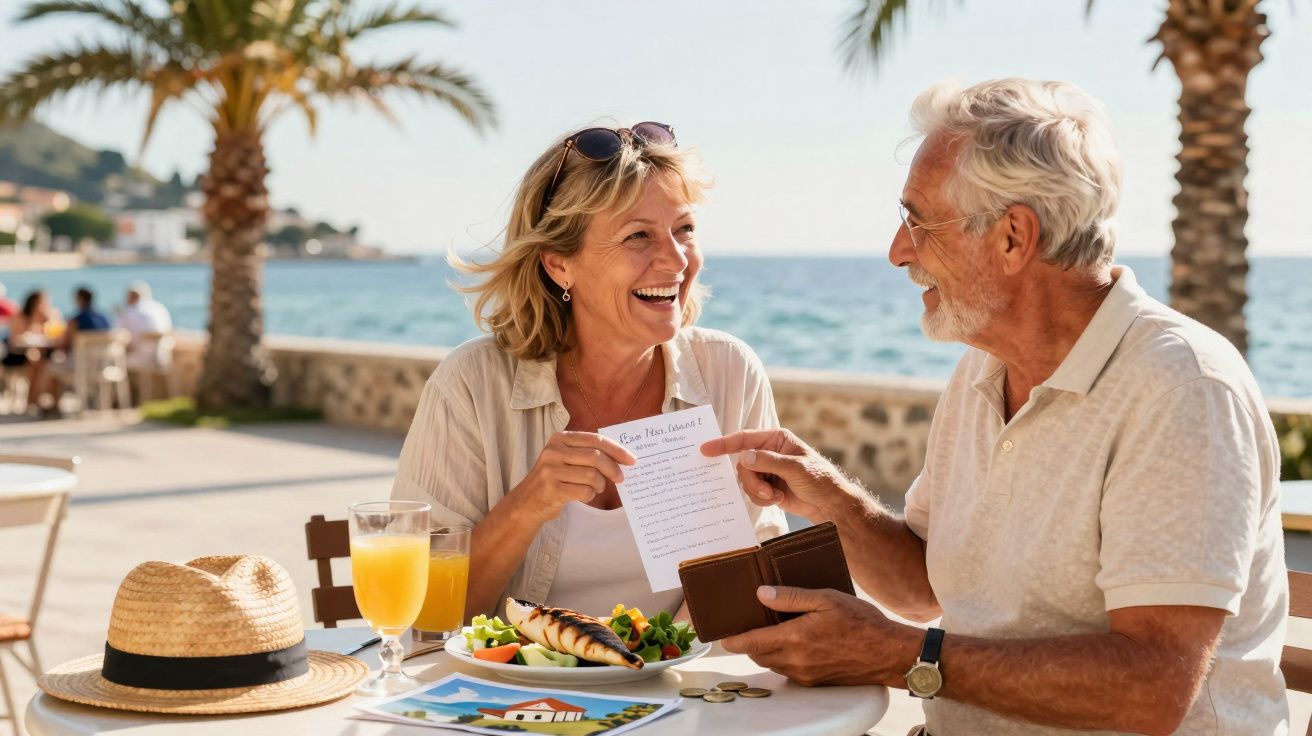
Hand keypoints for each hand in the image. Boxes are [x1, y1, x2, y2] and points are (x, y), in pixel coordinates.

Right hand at [514, 431, 635, 522]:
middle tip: (620, 478)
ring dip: (600, 485)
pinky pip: (584, 491)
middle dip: (613, 469)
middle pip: (595, 457)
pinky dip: (590, 495)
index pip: (595, 440)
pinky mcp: (552, 489)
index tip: (631, 460)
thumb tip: (622, 458)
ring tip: (596, 488)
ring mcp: (551, 470)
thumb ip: (588, 454)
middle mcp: (554, 451)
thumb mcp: (565, 458)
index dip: (617, 450)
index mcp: (560, 439)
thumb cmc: (554, 479)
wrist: (527, 502)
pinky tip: (584, 494)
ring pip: (592, 476)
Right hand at [700, 428, 854, 521]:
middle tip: (767, 492)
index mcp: (776, 439)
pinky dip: (762, 499)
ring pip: (745, 480)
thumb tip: (744, 457)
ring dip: (758, 492)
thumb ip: (769, 462)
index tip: (705, 449)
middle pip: (742, 464)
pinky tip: (777, 500)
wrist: (829, 504)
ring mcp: (767, 470)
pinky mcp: (767, 487)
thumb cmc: (819, 480)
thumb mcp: (796, 468)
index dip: (723, 444)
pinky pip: (752, 492)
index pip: (744, 439)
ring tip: (775, 497)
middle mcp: (768, 452)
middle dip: (752, 481)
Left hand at [720, 586, 917, 686]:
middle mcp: (796, 660)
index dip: (734, 640)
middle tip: (747, 625)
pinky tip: (793, 641)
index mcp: (795, 638)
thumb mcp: (826, 599)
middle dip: (749, 643)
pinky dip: (783, 657)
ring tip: (770, 630)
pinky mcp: (815, 681)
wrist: (889, 653)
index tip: (722, 637)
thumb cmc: (861, 622)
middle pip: (759, 655)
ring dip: (766, 650)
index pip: (752, 642)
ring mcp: (805, 674)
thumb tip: (761, 594)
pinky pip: (789, 670)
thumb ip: (791, 597)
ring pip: (773, 663)